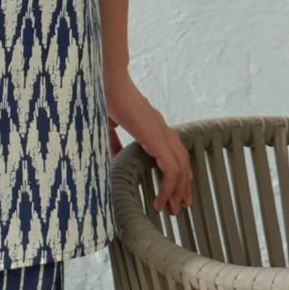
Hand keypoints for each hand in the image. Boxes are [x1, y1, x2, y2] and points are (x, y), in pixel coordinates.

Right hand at [104, 66, 191, 215]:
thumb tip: (115, 158)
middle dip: (183, 187)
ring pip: (181, 169)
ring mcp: (162, 134)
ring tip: (173, 209)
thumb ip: (114, 142)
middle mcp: (163, 130)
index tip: (172, 191)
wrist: (107, 80)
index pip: (174, 153)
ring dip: (179, 191)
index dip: (176, 173)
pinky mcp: (157, 139)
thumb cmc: (105, 96)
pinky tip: (161, 200)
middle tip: (181, 206)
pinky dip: (168, 187)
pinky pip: (171, 169)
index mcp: (154, 126)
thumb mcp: (109, 126)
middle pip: (183, 163)